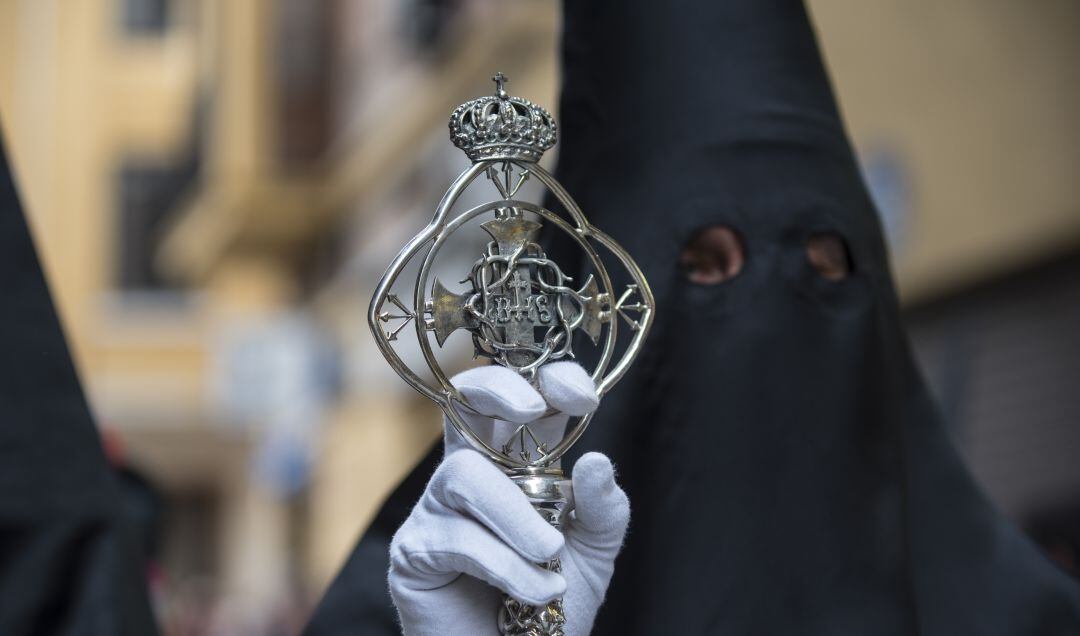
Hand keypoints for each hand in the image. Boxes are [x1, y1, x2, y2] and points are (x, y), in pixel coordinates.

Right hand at [388, 361, 629, 634]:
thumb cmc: (548, 608)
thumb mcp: (592, 554)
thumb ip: (603, 510)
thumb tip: (597, 460)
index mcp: (514, 465)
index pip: (520, 403)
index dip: (545, 381)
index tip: (583, 397)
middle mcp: (470, 475)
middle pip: (465, 403)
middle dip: (498, 389)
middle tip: (534, 407)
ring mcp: (436, 510)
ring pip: (465, 475)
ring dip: (517, 517)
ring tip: (550, 560)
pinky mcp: (413, 552)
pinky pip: (456, 537)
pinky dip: (504, 565)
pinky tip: (531, 592)